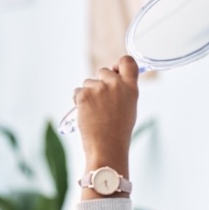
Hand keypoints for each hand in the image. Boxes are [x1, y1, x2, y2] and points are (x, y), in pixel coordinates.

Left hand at [74, 56, 138, 184]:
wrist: (107, 148)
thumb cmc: (118, 132)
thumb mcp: (129, 108)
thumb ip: (123, 90)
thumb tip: (113, 79)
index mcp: (131, 88)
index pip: (128, 61)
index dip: (118, 64)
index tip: (114, 70)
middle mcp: (116, 85)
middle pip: (103, 71)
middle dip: (99, 83)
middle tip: (101, 103)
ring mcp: (99, 89)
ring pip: (88, 82)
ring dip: (88, 94)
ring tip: (95, 113)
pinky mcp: (84, 95)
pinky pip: (77, 92)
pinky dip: (79, 102)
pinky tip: (87, 114)